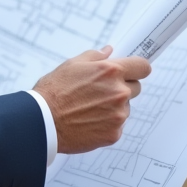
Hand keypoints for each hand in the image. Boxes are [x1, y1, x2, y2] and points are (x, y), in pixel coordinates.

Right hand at [32, 46, 150, 153]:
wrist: (43, 121)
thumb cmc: (54, 91)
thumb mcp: (72, 64)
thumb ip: (95, 56)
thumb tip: (108, 52)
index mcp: (111, 72)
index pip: (143, 66)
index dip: (137, 68)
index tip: (134, 70)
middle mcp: (119, 93)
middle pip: (135, 87)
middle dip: (123, 87)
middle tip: (101, 91)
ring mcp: (118, 115)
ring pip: (125, 108)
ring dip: (113, 107)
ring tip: (89, 108)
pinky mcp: (114, 134)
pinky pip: (117, 125)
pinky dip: (106, 124)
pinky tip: (88, 121)